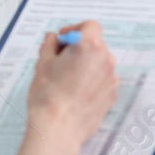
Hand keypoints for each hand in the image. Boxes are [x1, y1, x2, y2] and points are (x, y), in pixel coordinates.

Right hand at [26, 21, 118, 147]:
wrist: (58, 128)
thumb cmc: (49, 97)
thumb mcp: (42, 63)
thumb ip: (50, 45)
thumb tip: (53, 39)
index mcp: (89, 47)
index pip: (90, 26)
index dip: (75, 29)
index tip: (64, 38)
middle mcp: (105, 61)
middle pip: (96, 44)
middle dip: (79, 47)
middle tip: (60, 59)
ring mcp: (111, 79)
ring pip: (100, 62)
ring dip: (86, 64)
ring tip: (66, 78)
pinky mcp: (112, 95)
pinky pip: (103, 80)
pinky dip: (92, 80)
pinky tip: (75, 91)